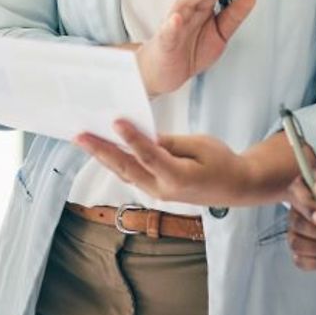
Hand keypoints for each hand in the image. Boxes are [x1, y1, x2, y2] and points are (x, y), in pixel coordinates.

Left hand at [76, 120, 254, 206]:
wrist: (235, 187)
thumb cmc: (222, 162)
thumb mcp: (201, 145)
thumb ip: (171, 142)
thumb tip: (144, 137)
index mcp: (177, 177)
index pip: (148, 155)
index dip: (131, 138)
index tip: (116, 121)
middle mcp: (162, 189)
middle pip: (126, 168)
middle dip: (101, 151)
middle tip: (80, 136)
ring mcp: (156, 193)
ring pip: (124, 173)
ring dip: (103, 157)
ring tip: (84, 141)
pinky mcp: (154, 190)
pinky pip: (131, 175)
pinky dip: (116, 162)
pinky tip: (104, 151)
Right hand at [137, 0, 257, 96]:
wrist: (165, 73)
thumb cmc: (190, 50)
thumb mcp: (220, 33)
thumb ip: (234, 15)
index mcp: (204, 5)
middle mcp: (190, 8)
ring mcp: (176, 22)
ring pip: (185, 2)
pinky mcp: (166, 40)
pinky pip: (168, 31)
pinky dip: (172, 24)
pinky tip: (177, 18)